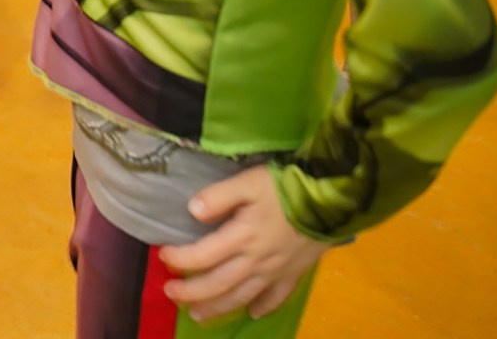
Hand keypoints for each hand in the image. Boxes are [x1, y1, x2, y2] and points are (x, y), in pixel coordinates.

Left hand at [159, 166, 327, 322]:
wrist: (333, 200)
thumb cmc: (287, 187)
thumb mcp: (249, 182)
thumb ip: (219, 196)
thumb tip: (192, 210)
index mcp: (241, 238)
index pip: (202, 256)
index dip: (181, 259)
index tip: (163, 256)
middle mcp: (255, 261)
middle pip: (218, 284)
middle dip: (191, 292)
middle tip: (171, 293)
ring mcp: (276, 271)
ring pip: (242, 296)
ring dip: (218, 308)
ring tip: (198, 315)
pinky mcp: (294, 273)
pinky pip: (276, 297)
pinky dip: (263, 307)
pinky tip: (253, 313)